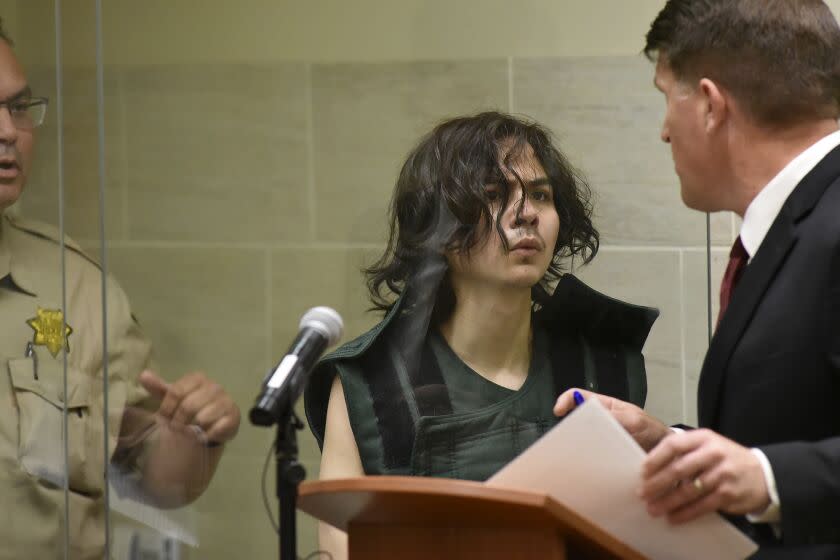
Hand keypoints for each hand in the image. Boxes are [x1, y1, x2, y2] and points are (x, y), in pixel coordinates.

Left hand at [139, 370, 240, 445]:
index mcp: (198, 378)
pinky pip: (216, 428)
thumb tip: (143, 375)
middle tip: (176, 428)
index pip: (176, 391)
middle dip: (178, 421)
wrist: (212, 423)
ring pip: (202, 418)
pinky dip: (206, 435)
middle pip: (188, 405)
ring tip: (189, 432)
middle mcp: (214, 386)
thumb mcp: (172, 398)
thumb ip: (158, 388)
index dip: (167, 408)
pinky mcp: (234, 416)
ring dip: (192, 429)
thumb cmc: (188, 408)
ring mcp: (226, 401)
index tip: (163, 418)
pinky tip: (204, 436)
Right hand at [554, 388, 670, 450]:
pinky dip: (589, 460)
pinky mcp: (604, 455)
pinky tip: (590, 467)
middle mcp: (600, 421)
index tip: (559, 411)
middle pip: (576, 419)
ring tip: (578, 455)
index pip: (578, 395)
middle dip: (570, 428)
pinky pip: (591, 456)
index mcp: (605, 406)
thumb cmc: (652, 430)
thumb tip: (593, 418)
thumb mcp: (635, 421)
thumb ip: (616, 418)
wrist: (667, 455)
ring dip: (579, 446)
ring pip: (582, 439)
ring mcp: (601, 439)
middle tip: (568, 439)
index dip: (566, 400)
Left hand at [640, 428, 769, 522]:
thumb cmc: (726, 459)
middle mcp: (713, 453)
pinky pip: (701, 506)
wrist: (763, 474)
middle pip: (678, 469)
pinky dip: (685, 513)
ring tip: (653, 508)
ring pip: (688, 490)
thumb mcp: (708, 445)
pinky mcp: (728, 494)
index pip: (673, 445)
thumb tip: (652, 468)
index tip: (643, 471)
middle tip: (642, 493)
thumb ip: (685, 451)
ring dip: (667, 501)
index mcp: (703, 438)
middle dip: (656, 483)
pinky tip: (673, 517)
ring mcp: (722, 474)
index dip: (655, 459)